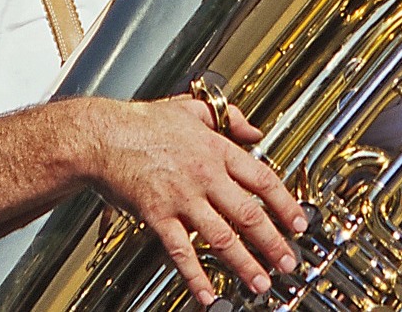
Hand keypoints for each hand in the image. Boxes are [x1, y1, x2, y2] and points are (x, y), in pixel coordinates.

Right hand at [76, 96, 306, 306]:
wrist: (103, 135)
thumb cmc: (142, 122)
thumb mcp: (192, 107)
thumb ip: (229, 117)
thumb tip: (255, 130)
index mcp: (216, 150)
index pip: (262, 180)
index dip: (285, 204)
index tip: (299, 223)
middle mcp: (204, 175)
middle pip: (248, 214)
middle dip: (273, 242)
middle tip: (288, 262)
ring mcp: (182, 197)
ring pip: (221, 236)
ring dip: (244, 263)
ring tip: (259, 282)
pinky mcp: (157, 215)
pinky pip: (180, 251)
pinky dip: (195, 275)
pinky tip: (207, 293)